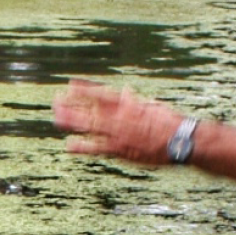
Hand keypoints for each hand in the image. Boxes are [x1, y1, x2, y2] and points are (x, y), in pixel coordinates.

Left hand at [53, 80, 185, 165]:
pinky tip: (69, 146)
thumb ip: (135, 101)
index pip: (101, 94)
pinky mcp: (120, 150)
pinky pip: (97, 148)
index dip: (85, 90)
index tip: (71, 85)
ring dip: (72, 121)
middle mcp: (119, 117)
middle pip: (90, 109)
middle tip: (56, 101)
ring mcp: (118, 134)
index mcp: (127, 104)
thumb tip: (125, 93)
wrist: (179, 141)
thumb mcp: (152, 106)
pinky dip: (82, 147)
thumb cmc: (169, 122)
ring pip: (89, 126)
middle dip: (73, 105)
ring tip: (56, 117)